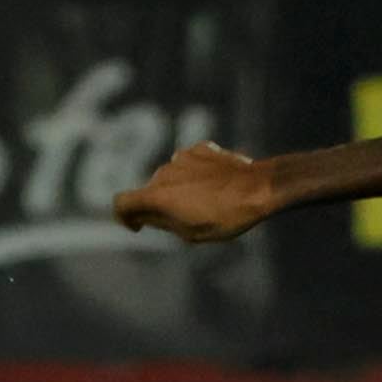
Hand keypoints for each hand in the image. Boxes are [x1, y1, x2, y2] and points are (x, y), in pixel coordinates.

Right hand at [114, 143, 276, 244]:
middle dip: (161, 206)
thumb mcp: (191, 232)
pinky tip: (217, 186)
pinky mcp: (201, 149)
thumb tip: (146, 216)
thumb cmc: (226, 217)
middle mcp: (164, 172)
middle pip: (151, 191)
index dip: (124, 217)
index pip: (122, 203)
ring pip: (172, 177)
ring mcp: (182, 157)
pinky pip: (190, 164)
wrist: (259, 188)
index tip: (138, 226)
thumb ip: (163, 223)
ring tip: (208, 204)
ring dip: (181, 190)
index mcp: (157, 195)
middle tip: (187, 221)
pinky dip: (197, 175)